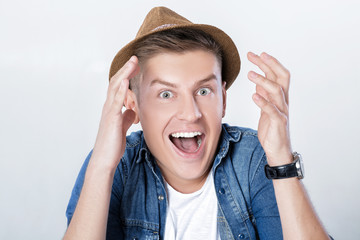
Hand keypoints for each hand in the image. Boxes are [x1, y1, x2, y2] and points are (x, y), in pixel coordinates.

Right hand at [91, 56, 139, 170]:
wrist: (105, 159)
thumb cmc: (112, 145)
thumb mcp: (123, 128)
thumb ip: (127, 117)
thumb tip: (132, 110)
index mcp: (112, 109)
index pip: (118, 87)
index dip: (126, 75)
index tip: (135, 66)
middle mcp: (108, 107)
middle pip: (116, 83)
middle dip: (126, 70)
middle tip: (134, 59)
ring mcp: (109, 112)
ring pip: (115, 88)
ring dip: (124, 74)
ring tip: (132, 63)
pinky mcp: (112, 119)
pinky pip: (116, 102)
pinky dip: (121, 90)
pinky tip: (125, 81)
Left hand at [247, 52, 291, 165]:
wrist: (277, 150)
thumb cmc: (271, 129)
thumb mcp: (266, 108)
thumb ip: (264, 94)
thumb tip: (258, 80)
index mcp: (280, 97)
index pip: (277, 74)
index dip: (268, 63)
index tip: (256, 54)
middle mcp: (283, 101)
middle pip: (282, 77)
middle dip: (270, 64)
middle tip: (258, 55)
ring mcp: (282, 111)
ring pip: (276, 91)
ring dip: (263, 80)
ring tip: (250, 74)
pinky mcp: (278, 123)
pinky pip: (272, 110)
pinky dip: (263, 102)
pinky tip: (254, 95)